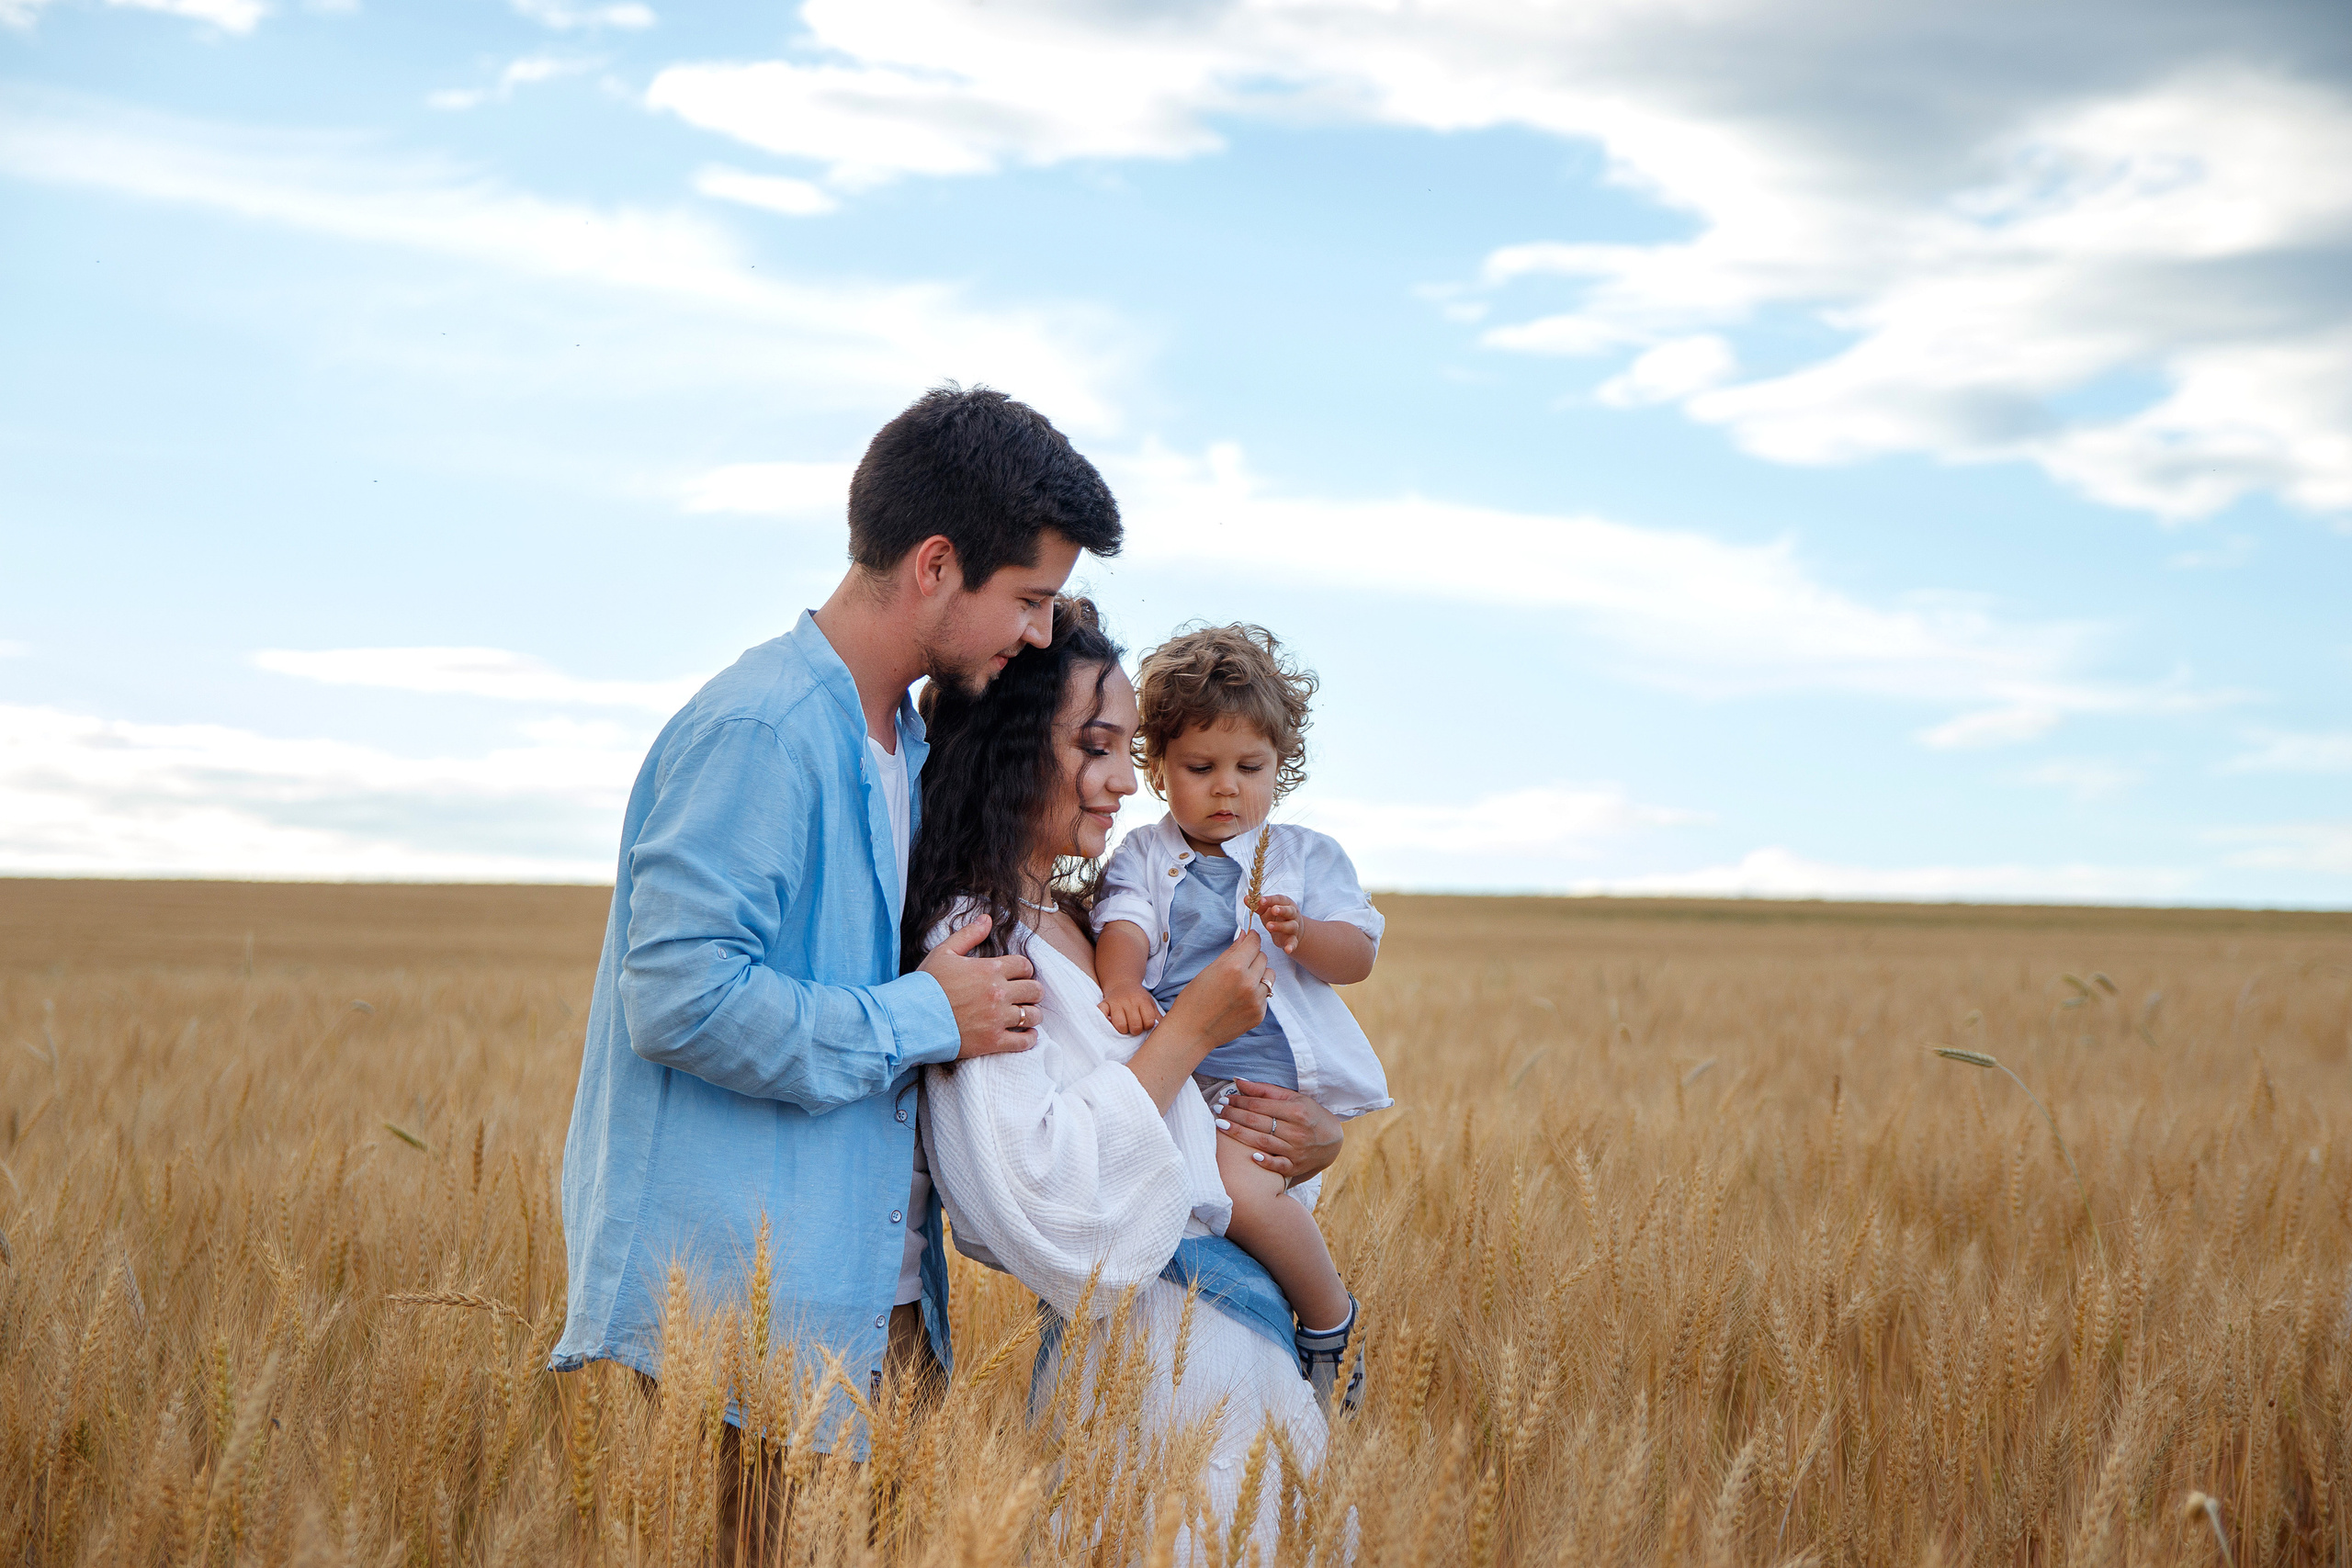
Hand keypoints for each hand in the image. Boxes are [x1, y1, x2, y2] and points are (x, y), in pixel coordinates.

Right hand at [916, 914, 1043, 1058]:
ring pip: (1033, 1015)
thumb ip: (969, 934)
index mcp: (990, 969)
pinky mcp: (993, 1041)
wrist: (910, 1018)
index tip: (1020, 975)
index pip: (1025, 966)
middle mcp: (998, 993)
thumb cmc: (926, 985)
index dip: (1025, 969)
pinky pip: (1023, 1042)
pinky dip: (1029, 1039)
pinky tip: (1026, 1035)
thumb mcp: (944, 952)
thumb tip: (987, 919)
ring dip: (1032, 1014)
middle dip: (1032, 991)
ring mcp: (997, 1018)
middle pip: (1034, 990)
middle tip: (1026, 995)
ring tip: (1026, 1015)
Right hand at [1099, 982, 1162, 1035]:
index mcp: (1143, 1001)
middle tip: (1134, 1028)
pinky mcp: (1103, 1004)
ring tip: (1124, 1027)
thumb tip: (1166, 1032)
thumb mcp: (1151, 1004)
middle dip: (1135, 1031)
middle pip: (1135, 1026)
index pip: (1148, 1022)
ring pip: (1120, 1025)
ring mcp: (1115, 1003)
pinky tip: (1110, 1022)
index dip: (1147, 1027)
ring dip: (1122, 1030)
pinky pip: (1101, 1015)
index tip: (1144, 1024)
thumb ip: (1158, 1017)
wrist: (1123, 984)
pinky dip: (1104, 1021)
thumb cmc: (1139, 998)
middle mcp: (1129, 1001)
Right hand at [1159, 931, 1268, 1049]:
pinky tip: (1239, 1000)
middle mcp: (1249, 983)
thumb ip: (1231, 951)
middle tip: (1239, 965)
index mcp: (1234, 968)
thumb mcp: (1210, 970)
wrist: (1191, 1032)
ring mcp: (1256, 1001)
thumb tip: (1245, 934)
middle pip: (1264, 958)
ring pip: (1269, 976)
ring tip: (1242, 983)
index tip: (1250, 939)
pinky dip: (1256, 994)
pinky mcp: (1259, 1014)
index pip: (1254, 943)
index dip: (1252, 939)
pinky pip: (1265, 995)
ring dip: (1259, 975)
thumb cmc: (1194, 999)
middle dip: (1253, 958)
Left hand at [1212, 1079, 1341, 1183]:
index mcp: (1297, 1111)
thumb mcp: (1294, 1098)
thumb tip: (1238, 1081)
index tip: (1224, 1099)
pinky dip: (1265, 1161)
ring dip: (1239, 1134)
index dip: (1240, 1102)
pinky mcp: (1295, 1166)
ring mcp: (1296, 1150)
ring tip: (1222, 1126)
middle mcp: (1296, 1131)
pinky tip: (1250, 1156)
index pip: (1261, 1106)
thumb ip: (1265, 1091)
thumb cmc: (1310, 1115)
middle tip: (1217, 1110)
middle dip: (1234, 1115)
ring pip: (1262, 1141)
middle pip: (1258, 1122)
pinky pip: (1278, 1165)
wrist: (1333, 1141)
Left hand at [1254, 895, 1301, 953]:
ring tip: (1269, 926)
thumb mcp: (1266, 910)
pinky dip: (1291, 946)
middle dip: (1282, 910)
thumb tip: (1246, 898)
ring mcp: (1294, 927)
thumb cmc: (1276, 917)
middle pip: (1289, 911)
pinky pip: (1293, 942)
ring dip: (1280, 926)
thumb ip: (1257, 905)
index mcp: (1285, 904)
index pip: (1279, 899)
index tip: (1261, 900)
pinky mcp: (1293, 939)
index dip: (1270, 899)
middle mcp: (1292, 914)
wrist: (1291, 930)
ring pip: (1291, 926)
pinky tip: (1288, 950)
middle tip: (1273, 910)